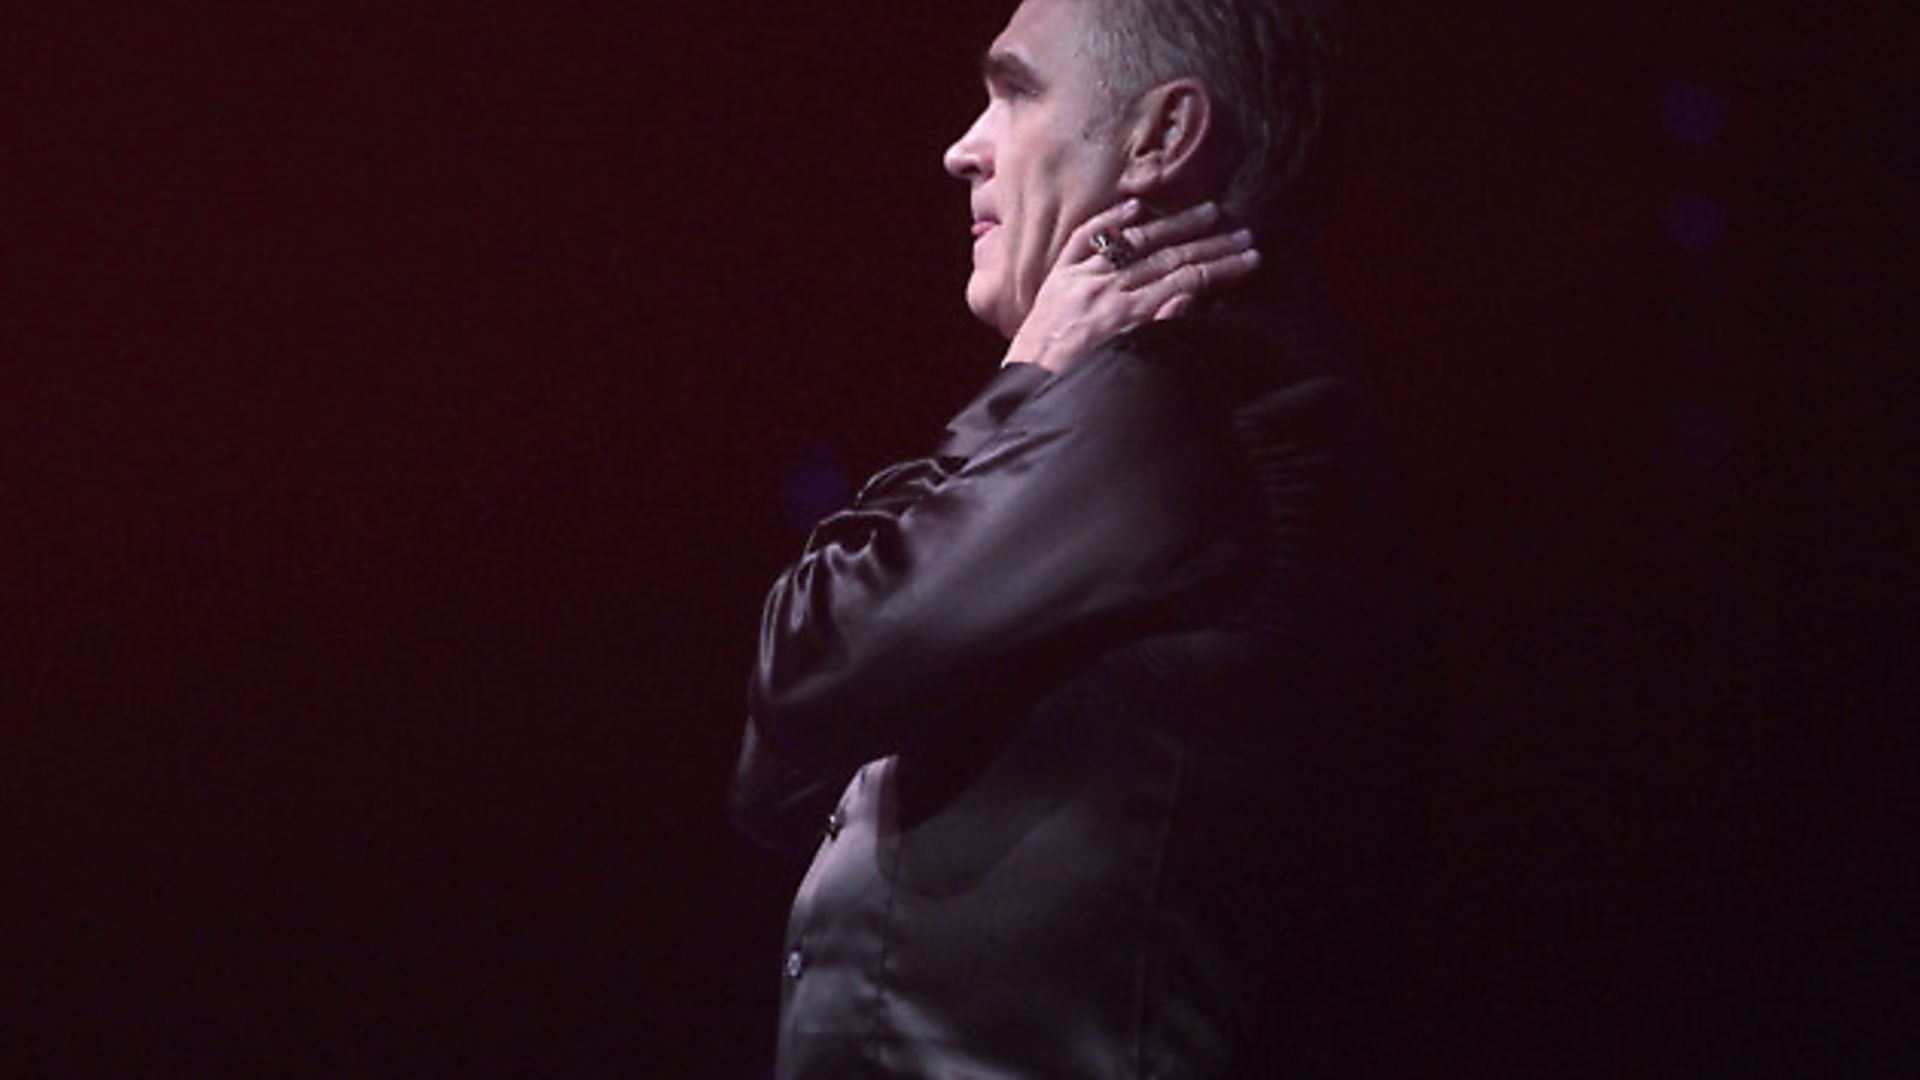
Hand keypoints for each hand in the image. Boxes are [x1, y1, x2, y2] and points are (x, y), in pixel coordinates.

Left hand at [1002, 200, 1259, 372]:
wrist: (1024, 389)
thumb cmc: (1074, 386)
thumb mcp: (1119, 367)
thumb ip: (1155, 332)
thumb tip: (1189, 298)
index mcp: (1123, 315)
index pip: (1186, 281)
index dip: (1222, 268)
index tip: (1252, 259)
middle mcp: (1103, 288)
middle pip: (1169, 257)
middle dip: (1211, 244)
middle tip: (1244, 233)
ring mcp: (1079, 277)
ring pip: (1135, 241)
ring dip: (1175, 224)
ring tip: (1209, 211)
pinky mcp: (1058, 277)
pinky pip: (1085, 239)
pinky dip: (1110, 220)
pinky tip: (1136, 204)